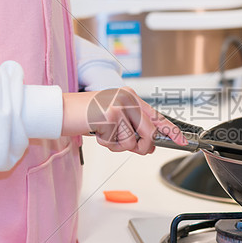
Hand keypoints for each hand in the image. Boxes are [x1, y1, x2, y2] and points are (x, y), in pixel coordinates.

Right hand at [62, 87, 186, 154]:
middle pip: (149, 132)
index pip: (157, 116)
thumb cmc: (83, 115)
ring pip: (134, 141)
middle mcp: (128, 98)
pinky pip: (119, 143)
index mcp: (130, 96)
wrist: (59, 111)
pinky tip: (97, 132)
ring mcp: (120, 106)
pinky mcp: (111, 116)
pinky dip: (108, 145)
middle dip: (141, 146)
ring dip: (118, 145)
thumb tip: (149, 146)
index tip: (182, 141)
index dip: (171, 131)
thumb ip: (132, 130)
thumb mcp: (111, 120)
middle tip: (121, 142)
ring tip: (104, 133)